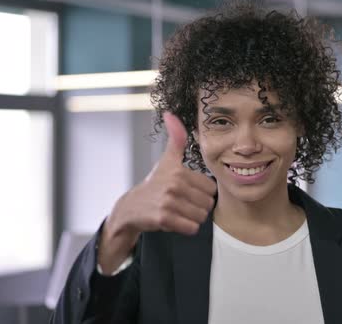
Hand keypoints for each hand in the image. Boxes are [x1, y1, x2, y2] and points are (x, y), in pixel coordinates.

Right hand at [98, 112, 216, 272]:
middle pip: (208, 204)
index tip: (186, 192)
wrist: (131, 209)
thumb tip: (170, 114)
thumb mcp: (166, 161)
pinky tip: (173, 221)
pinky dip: (185, 228)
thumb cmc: (154, 185)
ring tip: (177, 212)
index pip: (211, 188)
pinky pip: (191, 228)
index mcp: (179, 171)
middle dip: (197, 207)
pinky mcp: (164, 219)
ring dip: (191, 219)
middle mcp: (174, 185)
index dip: (201, 193)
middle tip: (181, 204)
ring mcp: (168, 202)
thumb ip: (175, 139)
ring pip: (200, 217)